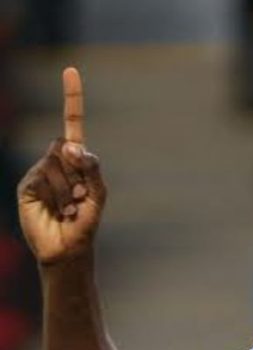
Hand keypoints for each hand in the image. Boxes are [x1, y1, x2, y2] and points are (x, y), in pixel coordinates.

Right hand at [17, 67, 106, 264]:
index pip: (72, 122)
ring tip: (69, 207)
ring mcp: (39, 172)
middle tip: (80, 196)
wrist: (67, 248)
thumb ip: (91, 167)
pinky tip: (58, 210)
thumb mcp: (98, 193)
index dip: (72, 98)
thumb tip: (69, 143)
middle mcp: (56, 160)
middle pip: (66, 145)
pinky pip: (43, 177)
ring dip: (69, 188)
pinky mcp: (26, 185)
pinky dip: (56, 195)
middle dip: (78, 172)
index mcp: (75, 159)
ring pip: (55, 163)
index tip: (70, 70)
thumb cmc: (86, 222)